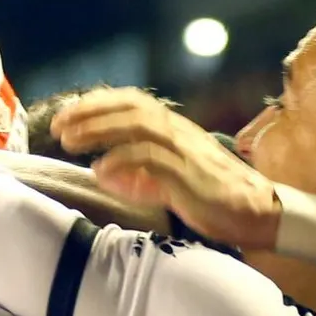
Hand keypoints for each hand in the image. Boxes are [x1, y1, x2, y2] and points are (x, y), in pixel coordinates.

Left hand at [50, 88, 279, 249]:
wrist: (257, 212)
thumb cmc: (210, 197)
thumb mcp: (166, 181)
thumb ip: (135, 174)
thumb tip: (101, 171)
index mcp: (174, 129)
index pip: (132, 102)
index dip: (97, 103)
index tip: (67, 113)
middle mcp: (179, 132)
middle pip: (130, 107)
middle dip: (89, 112)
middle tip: (58, 125)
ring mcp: (185, 151)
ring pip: (137, 125)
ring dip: (99, 130)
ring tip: (70, 141)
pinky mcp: (189, 174)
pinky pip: (151, 158)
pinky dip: (122, 161)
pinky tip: (101, 170)